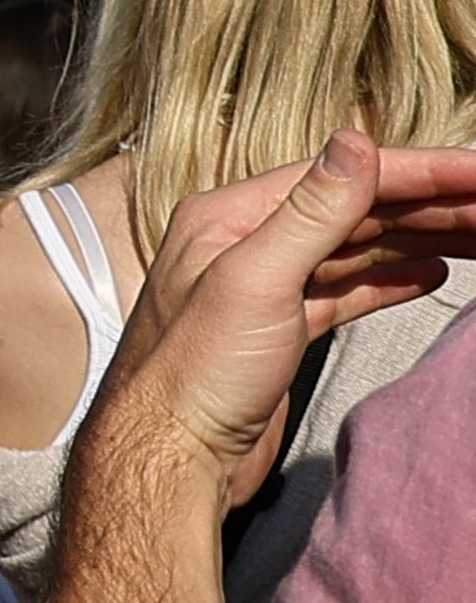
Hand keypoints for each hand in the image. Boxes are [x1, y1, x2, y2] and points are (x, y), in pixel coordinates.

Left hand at [106, 138, 475, 499]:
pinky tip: (433, 271)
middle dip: (432, 203)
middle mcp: (243, 243)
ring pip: (357, 248)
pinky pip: (346, 289)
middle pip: (355, 208)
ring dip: (422, 236)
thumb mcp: (255, 280)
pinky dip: (391, 277)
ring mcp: (262, 287)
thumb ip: (309, 213)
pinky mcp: (279, 331)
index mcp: (228, 217)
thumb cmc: (194, 375)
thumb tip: (355, 141)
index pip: (342, 176)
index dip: (419, 171)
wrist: (169, 461)